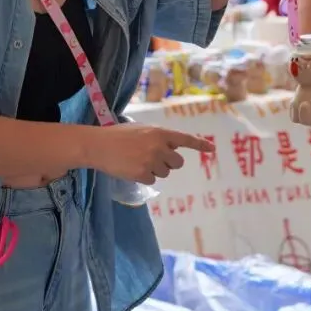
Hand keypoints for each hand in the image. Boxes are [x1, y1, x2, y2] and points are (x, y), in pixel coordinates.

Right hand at [86, 123, 215, 184]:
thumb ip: (157, 138)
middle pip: (177, 163)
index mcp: (159, 132)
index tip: (212, 149)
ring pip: (164, 173)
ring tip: (136, 161)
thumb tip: (170, 150)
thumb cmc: (117, 135)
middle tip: (153, 159)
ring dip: (154, 170)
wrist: (98, 145)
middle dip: (169, 163)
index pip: (184, 139)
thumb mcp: (140, 130)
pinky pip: (152, 180)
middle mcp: (159, 146)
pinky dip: (143, 177)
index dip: (199, 144)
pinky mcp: (143, 174)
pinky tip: (131, 169)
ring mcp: (152, 161)